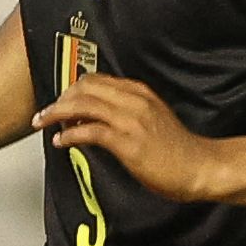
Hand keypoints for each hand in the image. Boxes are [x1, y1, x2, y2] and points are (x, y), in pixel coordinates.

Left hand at [36, 75, 224, 202]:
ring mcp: (131, 120)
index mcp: (139, 93)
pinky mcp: (128, 142)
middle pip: (85, 87)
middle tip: (46, 114)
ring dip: (57, 113)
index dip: (71, 90)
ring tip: (44, 123)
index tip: (59, 102)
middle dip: (59, 99)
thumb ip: (127, 113)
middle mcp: (134, 100)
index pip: (96, 80)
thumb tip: (96, 118)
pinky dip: (70, 134)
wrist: (201, 166)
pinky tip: (61, 141)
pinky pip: (90, 131)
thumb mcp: (151, 120)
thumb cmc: (177, 150)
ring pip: (83, 104)